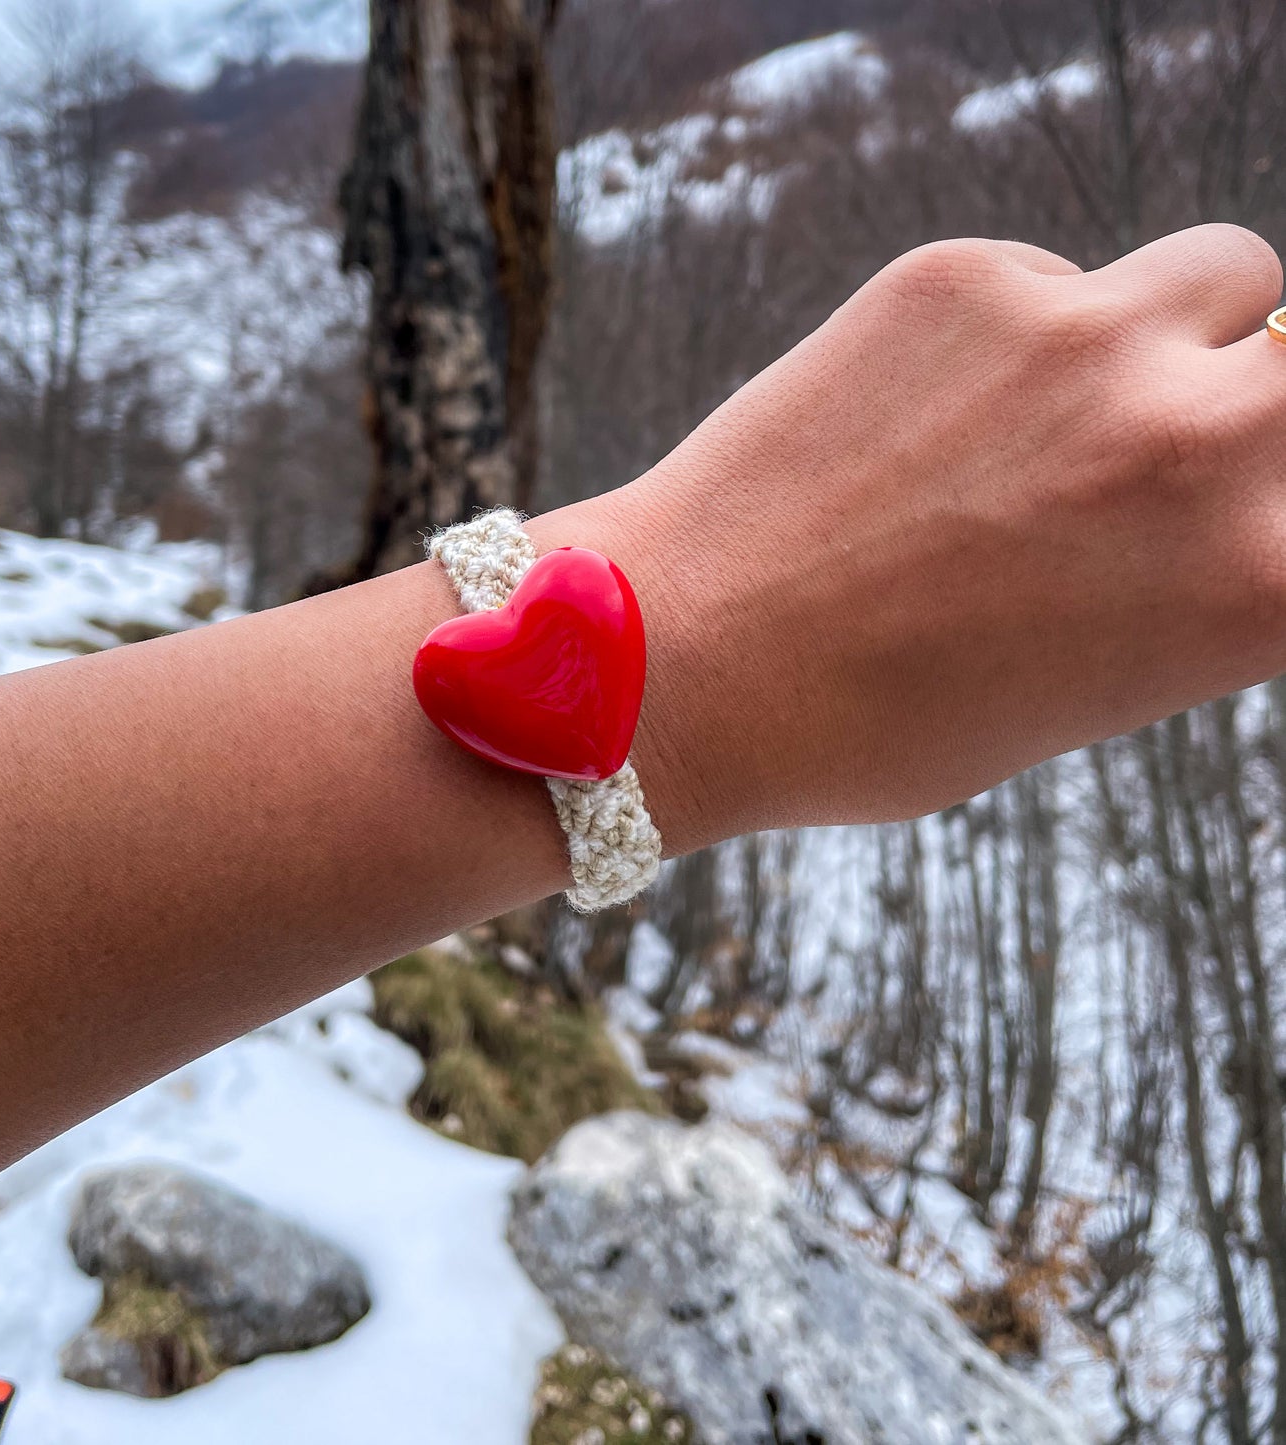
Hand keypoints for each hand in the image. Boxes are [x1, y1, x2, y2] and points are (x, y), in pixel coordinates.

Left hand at [543, 225, 1285, 850]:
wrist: (680, 663)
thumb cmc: (865, 725)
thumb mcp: (1076, 692)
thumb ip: (1182, 584)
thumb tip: (1222, 491)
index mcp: (1254, 588)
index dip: (1282, 511)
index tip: (1247, 512)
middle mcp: (1197, 442)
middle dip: (1275, 401)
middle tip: (1186, 445)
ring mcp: (1081, 338)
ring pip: (1220, 276)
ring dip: (1178, 331)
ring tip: (1071, 404)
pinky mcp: (963, 276)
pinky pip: (1053, 280)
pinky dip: (1023, 333)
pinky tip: (925, 409)